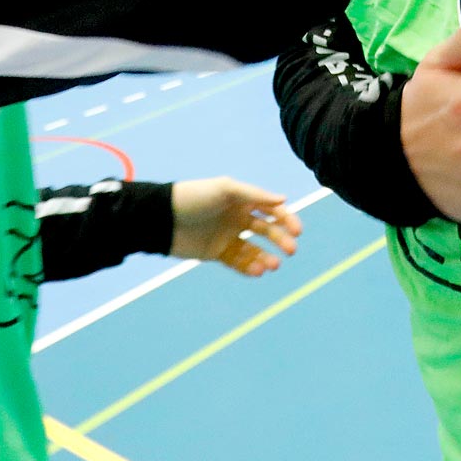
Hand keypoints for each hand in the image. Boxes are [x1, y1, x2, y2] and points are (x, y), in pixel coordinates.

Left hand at [170, 179, 301, 276]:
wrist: (163, 218)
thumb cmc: (194, 197)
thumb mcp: (225, 189)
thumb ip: (255, 195)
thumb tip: (284, 199)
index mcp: (242, 200)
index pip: (272, 209)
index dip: (286, 219)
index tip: (297, 231)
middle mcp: (238, 217)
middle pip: (267, 231)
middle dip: (280, 240)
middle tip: (291, 250)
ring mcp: (228, 236)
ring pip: (254, 249)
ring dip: (266, 257)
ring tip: (272, 265)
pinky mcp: (217, 252)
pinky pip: (239, 262)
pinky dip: (250, 267)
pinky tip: (258, 271)